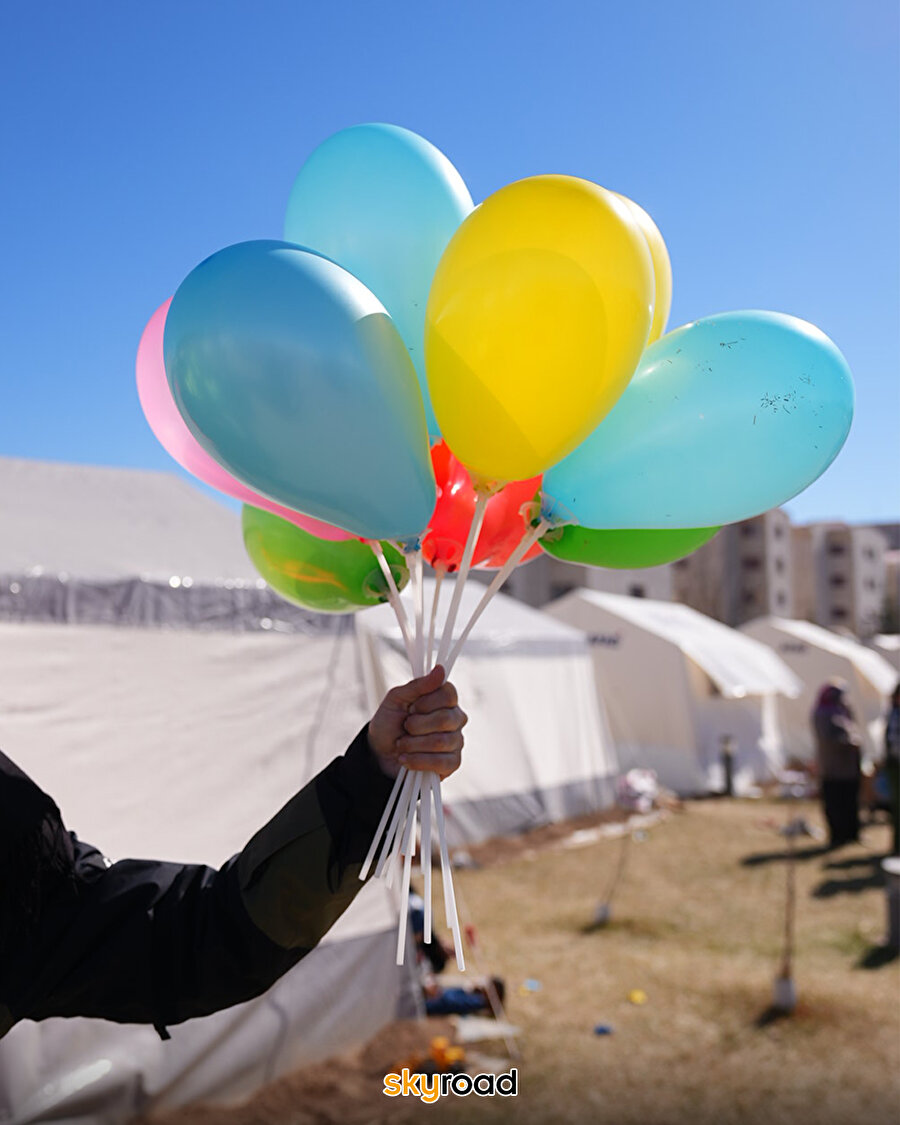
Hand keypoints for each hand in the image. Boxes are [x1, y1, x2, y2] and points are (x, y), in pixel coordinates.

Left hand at [367, 665, 466, 779]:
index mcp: (444, 699)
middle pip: (446, 719)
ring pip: (441, 742)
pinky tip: (406, 758)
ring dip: (413, 744)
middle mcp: (455, 718)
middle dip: (416, 725)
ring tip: (401, 745)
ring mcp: (456, 741)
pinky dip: (417, 761)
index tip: (411, 708)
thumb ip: (417, 685)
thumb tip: (440, 670)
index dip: (426, 703)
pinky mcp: (452, 763)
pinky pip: (442, 762)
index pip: (449, 694)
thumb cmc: (389, 723)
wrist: (379, 753)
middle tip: (405, 727)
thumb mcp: (396, 699)